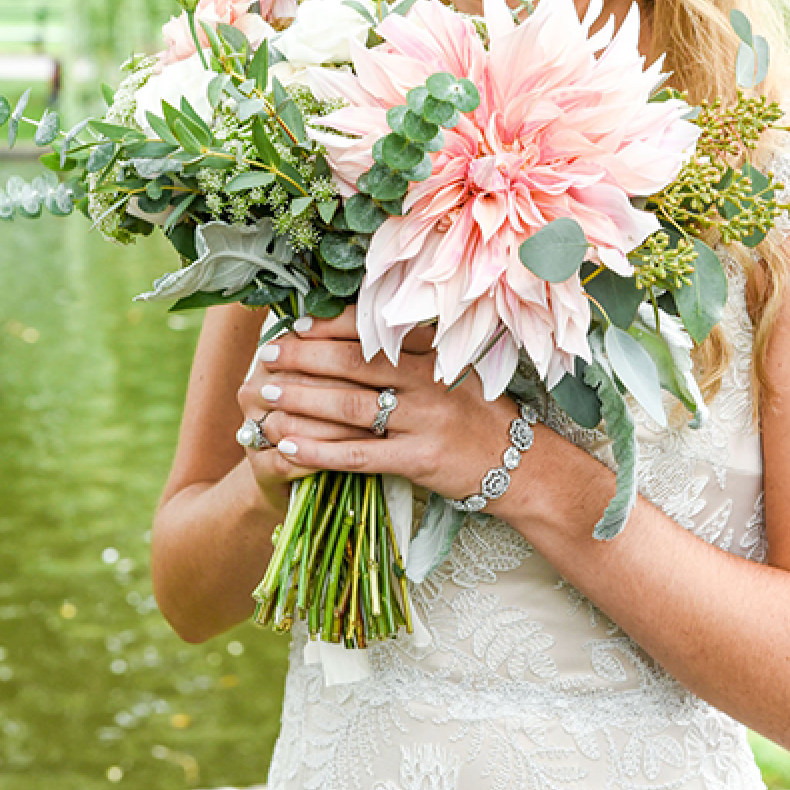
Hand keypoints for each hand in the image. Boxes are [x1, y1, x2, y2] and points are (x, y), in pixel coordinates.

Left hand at [247, 306, 520, 506]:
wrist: (524, 465)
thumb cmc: (481, 417)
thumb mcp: (457, 372)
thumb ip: (415, 353)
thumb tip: (357, 334)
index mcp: (437, 353)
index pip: (373, 331)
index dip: (329, 325)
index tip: (296, 324)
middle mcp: (430, 382)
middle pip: (353, 364)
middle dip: (303, 357)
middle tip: (268, 356)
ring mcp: (426, 421)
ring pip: (350, 407)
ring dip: (301, 400)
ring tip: (265, 397)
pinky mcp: (421, 461)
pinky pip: (358, 455)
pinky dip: (319, 451)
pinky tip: (289, 447)